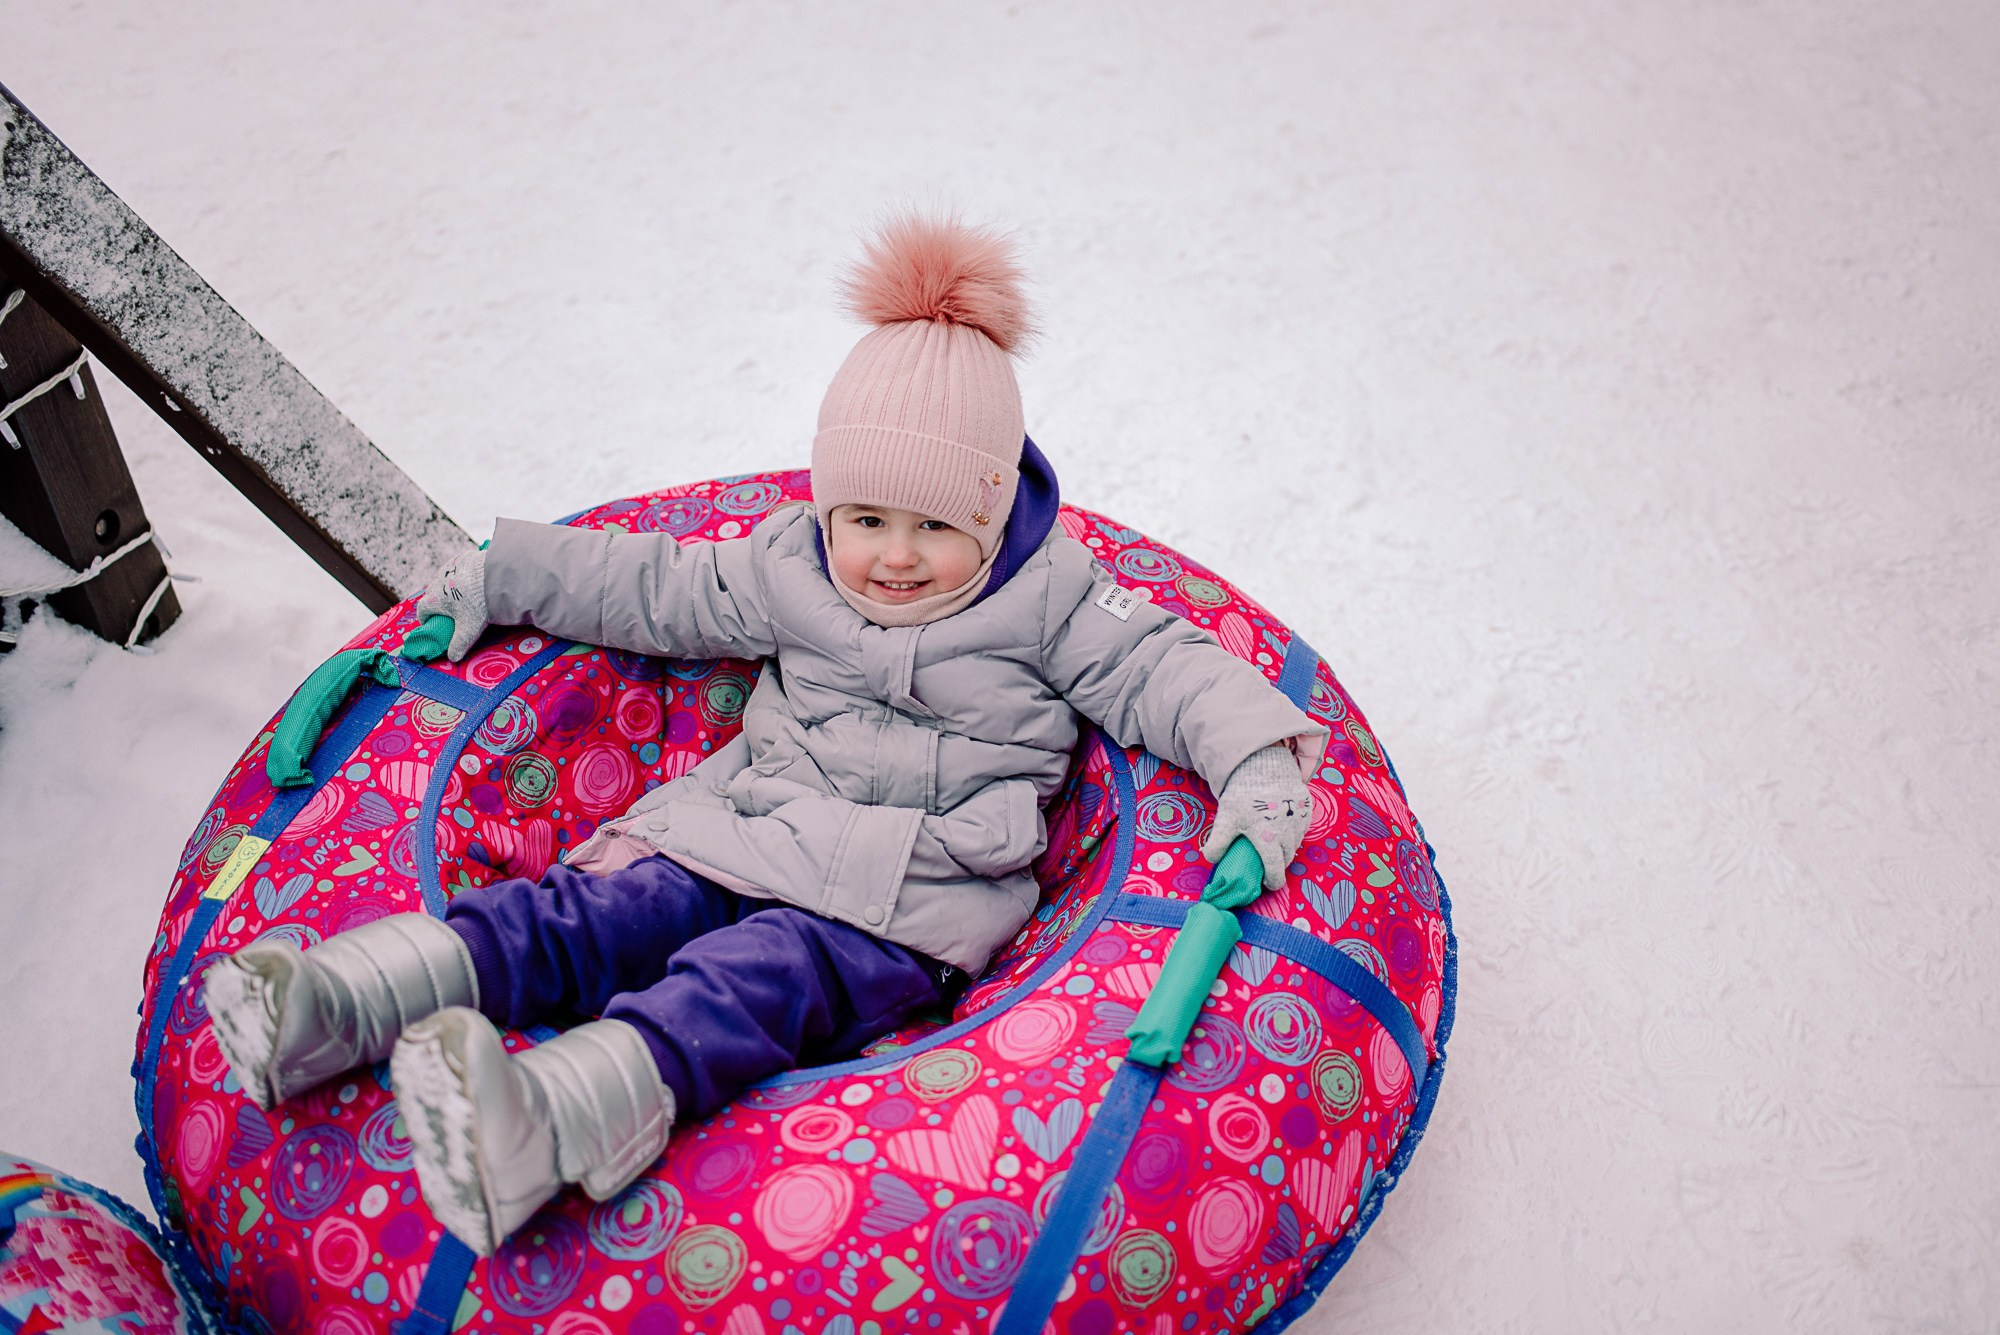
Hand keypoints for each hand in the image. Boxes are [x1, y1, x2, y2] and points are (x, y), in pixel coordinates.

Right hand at [413, 548, 487, 661]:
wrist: (496, 576)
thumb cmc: (478, 605)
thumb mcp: (469, 629)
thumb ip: (459, 644)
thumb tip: (452, 658)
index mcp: (434, 599)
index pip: (423, 610)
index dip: (426, 619)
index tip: (431, 624)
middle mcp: (437, 581)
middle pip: (433, 594)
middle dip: (438, 604)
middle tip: (450, 613)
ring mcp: (449, 567)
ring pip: (445, 580)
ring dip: (449, 588)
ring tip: (462, 597)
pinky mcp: (462, 558)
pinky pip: (458, 569)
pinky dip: (462, 577)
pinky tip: (473, 583)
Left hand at [1200, 745, 1310, 891]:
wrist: (1263, 766)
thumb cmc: (1243, 795)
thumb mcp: (1226, 818)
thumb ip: (1218, 841)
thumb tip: (1210, 859)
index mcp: (1268, 837)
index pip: (1275, 868)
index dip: (1273, 880)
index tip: (1270, 884)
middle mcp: (1288, 831)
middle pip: (1286, 858)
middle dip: (1278, 864)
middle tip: (1268, 863)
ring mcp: (1300, 820)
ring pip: (1295, 844)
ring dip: (1286, 848)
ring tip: (1273, 843)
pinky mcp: (1307, 809)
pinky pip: (1301, 828)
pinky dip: (1293, 832)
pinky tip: (1282, 826)